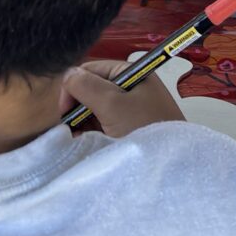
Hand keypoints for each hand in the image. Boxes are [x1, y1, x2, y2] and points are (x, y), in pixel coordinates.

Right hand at [60, 59, 183, 134]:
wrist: (171, 165)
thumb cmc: (143, 128)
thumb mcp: (112, 104)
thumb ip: (86, 85)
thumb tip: (68, 75)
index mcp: (133, 72)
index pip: (92, 69)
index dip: (74, 86)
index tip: (65, 111)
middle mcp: (133, 86)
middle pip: (93, 88)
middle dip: (79, 106)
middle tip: (72, 128)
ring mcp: (134, 108)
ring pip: (97, 107)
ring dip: (85, 120)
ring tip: (81, 138)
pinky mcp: (133, 127)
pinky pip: (106, 122)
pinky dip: (95, 130)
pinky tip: (90, 142)